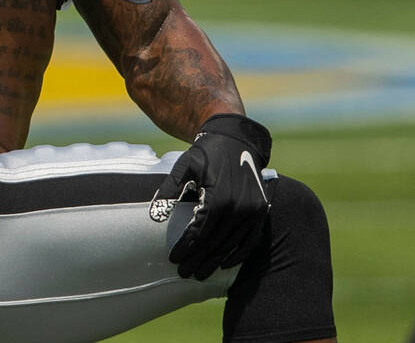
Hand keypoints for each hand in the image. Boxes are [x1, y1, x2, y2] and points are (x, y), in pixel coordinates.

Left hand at [154, 114, 271, 279]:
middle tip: (183, 273)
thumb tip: (154, 214)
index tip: (174, 259)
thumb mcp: (184, 166)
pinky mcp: (260, 212)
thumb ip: (169, 189)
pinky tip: (225, 263)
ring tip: (200, 273)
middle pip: (214, 242)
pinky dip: (238, 254)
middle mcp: (238, 208)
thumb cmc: (206, 153)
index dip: (186, 247)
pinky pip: (250, 240)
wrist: (237, 140)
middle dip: (197, 259)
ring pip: (231, 245)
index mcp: (218, 197)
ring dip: (215, 261)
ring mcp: (252, 211)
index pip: (199, 232)